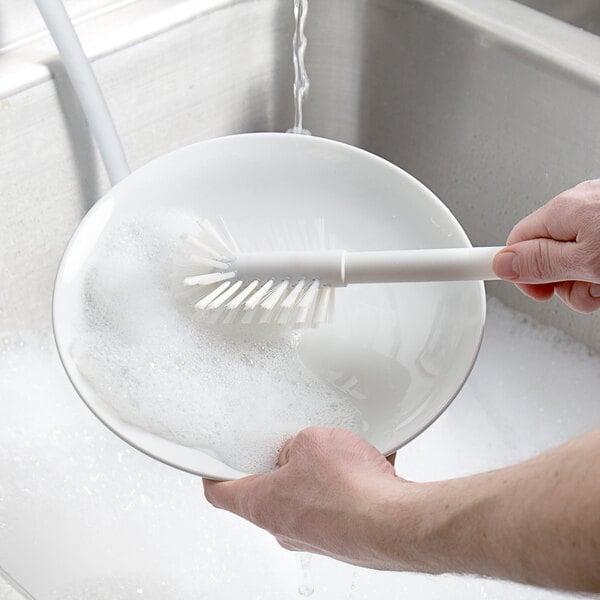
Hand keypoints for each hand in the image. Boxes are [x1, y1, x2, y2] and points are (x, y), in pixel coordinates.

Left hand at [204, 428, 599, 591]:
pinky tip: (364, 466)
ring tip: (339, 454)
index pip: (218, 492)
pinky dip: (347, 483)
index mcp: (262, 504)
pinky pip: (338, 501)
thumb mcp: (310, 441)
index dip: (212, 472)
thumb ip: (295, 442)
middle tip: (293, 443)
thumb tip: (300, 447)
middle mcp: (284, 526)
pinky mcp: (343, 535)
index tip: (212, 461)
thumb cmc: (352, 490)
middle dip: (280, 464)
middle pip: (266, 492)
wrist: (398, 522)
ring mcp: (315, 534)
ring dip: (319, 473)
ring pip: (306, 496)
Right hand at [493, 179, 599, 311]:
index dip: (508, 269)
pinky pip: (596, 248)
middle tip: (584, 288)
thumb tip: (503, 264)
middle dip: (560, 282)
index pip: (513, 243)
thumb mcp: (588, 260)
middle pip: (545, 254)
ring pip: (574, 256)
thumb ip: (542, 264)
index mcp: (561, 211)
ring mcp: (598, 210)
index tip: (481, 276)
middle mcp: (578, 204)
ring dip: (588, 279)